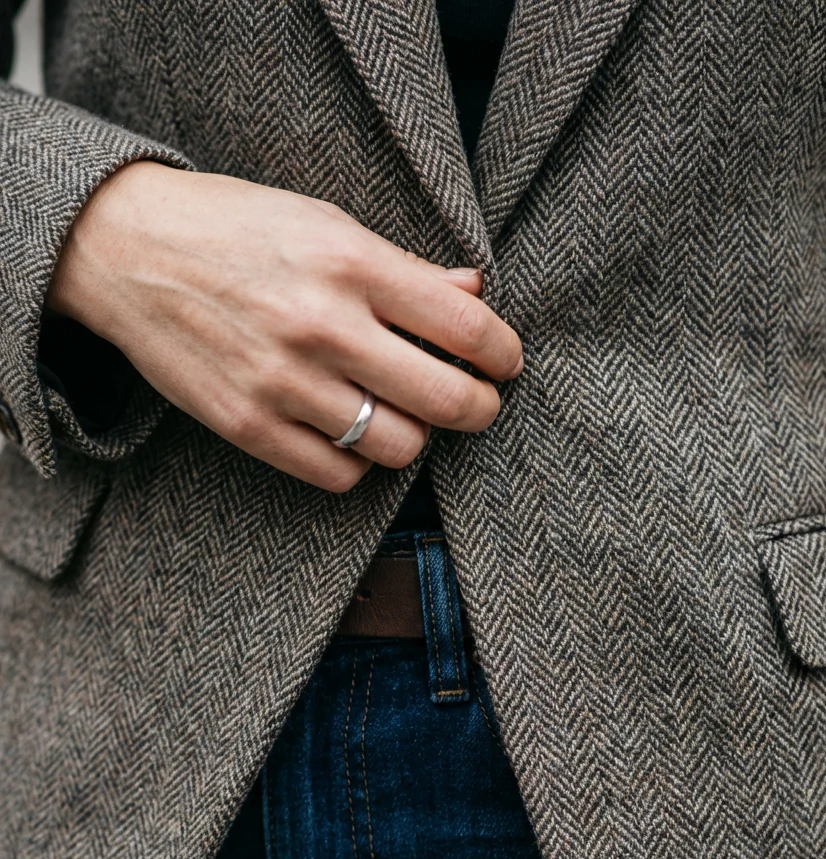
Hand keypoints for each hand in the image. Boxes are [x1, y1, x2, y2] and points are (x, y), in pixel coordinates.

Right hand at [47, 163, 522, 491]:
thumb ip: (402, 267)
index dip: (504, 354)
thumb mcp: (323, 222)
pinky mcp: (249, 426)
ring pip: (398, 447)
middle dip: (480, 408)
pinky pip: (340, 476)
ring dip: (415, 436)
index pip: (467, 327)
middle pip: (447, 401)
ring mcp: (283, 382)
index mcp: (350, 263)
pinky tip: (352, 434)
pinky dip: (360, 463)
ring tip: (403, 413)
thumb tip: (474, 290)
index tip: (505, 363)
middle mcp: (322, 326)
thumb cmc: (234, 228)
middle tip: (476, 402)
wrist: (127, 250)